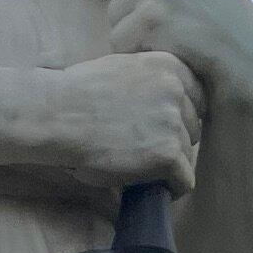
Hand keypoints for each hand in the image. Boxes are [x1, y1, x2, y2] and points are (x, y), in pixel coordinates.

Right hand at [45, 48, 201, 196]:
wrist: (56, 116)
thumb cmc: (75, 96)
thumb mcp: (121, 69)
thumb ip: (149, 80)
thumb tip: (164, 106)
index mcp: (168, 64)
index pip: (196, 96)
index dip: (178, 117)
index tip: (157, 130)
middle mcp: (177, 88)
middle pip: (194, 126)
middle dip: (174, 140)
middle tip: (145, 152)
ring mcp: (174, 121)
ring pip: (188, 154)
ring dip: (168, 165)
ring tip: (140, 170)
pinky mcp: (168, 152)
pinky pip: (185, 180)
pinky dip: (170, 188)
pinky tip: (150, 187)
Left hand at [104, 0, 252, 117]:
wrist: (248, 61)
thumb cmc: (214, 22)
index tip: (165, 3)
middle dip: (132, 14)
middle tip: (173, 27)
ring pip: (113, 16)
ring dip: (136, 38)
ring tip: (173, 40)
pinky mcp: (156, 17)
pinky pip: (119, 41)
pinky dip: (139, 56)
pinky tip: (170, 55)